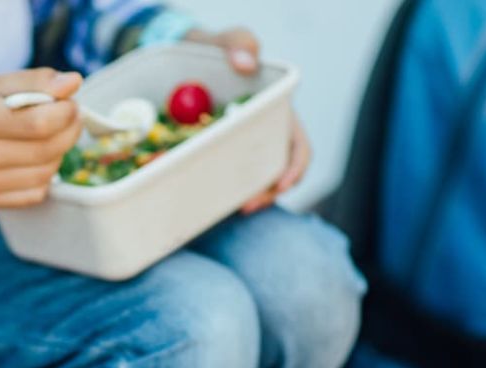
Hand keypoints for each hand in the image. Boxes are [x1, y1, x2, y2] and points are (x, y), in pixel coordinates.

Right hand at [0, 68, 83, 207]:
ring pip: (46, 173)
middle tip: (69, 117)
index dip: (66, 113)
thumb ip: (36, 81)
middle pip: (47, 150)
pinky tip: (36, 158)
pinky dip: (45, 175)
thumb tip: (73, 83)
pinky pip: (35, 193)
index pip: (41, 123)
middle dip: (70, 131)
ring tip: (51, 136)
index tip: (69, 103)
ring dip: (60, 153)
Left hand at [185, 26, 311, 211]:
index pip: (298, 147)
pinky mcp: (223, 156)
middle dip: (270, 192)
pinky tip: (214, 201)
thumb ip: (239, 42)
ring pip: (257, 181)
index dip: (295, 168)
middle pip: (280, 172)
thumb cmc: (214, 49)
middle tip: (248, 205)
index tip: (281, 184)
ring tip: (235, 209)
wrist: (187, 60)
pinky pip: (231, 179)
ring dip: (252, 197)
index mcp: (278, 113)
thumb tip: (246, 64)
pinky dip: (227, 192)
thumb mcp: (226, 41)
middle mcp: (267, 134)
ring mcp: (245, 147)